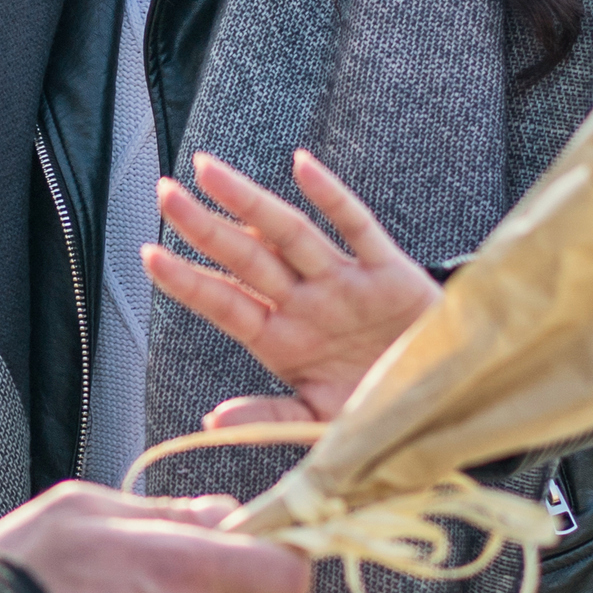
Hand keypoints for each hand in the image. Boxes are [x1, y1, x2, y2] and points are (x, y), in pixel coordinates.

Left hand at [142, 149, 443, 426]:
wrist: (444, 401)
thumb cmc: (374, 408)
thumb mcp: (319, 425)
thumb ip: (269, 418)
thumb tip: (211, 419)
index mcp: (282, 341)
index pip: (225, 304)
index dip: (189, 282)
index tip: (148, 256)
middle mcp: (305, 305)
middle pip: (247, 258)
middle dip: (205, 227)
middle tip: (163, 193)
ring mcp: (344, 285)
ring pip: (289, 235)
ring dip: (249, 202)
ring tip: (208, 171)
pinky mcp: (389, 274)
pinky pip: (357, 228)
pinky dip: (331, 197)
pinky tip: (300, 166)